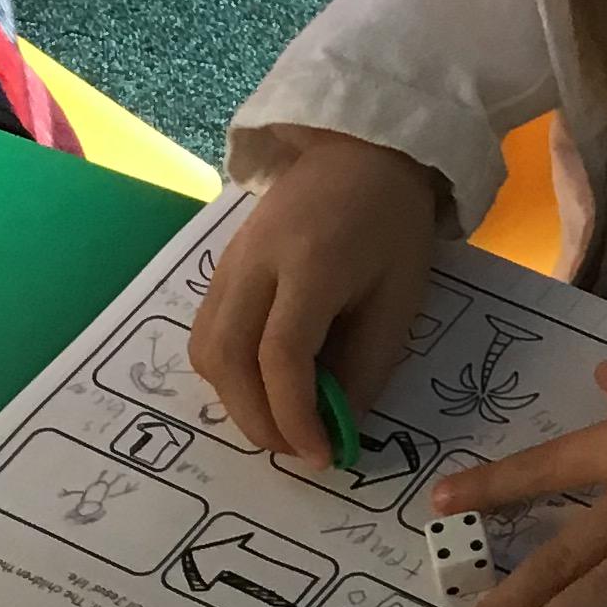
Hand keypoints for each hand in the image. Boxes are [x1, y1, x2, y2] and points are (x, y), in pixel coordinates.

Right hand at [190, 131, 439, 463]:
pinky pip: (207, 333)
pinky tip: (265, 388)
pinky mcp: (221, 268)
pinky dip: (229, 374)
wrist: (357, 152)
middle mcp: (255, 262)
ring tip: (283, 425)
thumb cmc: (392, 224)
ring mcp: (229, 262)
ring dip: (237, 402)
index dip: (295, 415)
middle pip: (227, 357)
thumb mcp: (401, 297)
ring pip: (206, 350)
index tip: (320, 454)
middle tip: (298, 450)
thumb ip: (367, 364)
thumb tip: (337, 426)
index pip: (280, 354)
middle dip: (258, 420)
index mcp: (310, 263)